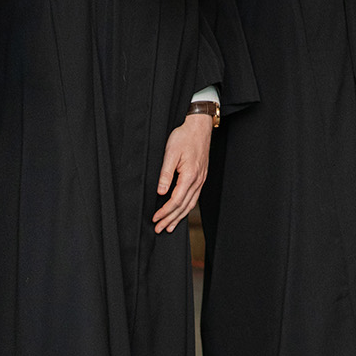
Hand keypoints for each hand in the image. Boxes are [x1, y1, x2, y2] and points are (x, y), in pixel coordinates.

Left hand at [153, 113, 212, 232]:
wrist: (199, 126)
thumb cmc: (184, 136)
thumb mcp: (170, 153)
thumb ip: (166, 173)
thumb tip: (161, 192)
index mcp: (190, 176)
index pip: (176, 200)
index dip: (165, 212)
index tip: (155, 219)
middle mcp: (198, 180)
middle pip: (184, 206)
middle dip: (171, 219)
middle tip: (159, 229)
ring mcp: (201, 179)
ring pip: (190, 204)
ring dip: (179, 217)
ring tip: (169, 226)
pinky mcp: (201, 176)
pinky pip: (194, 197)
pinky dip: (186, 207)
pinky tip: (181, 211)